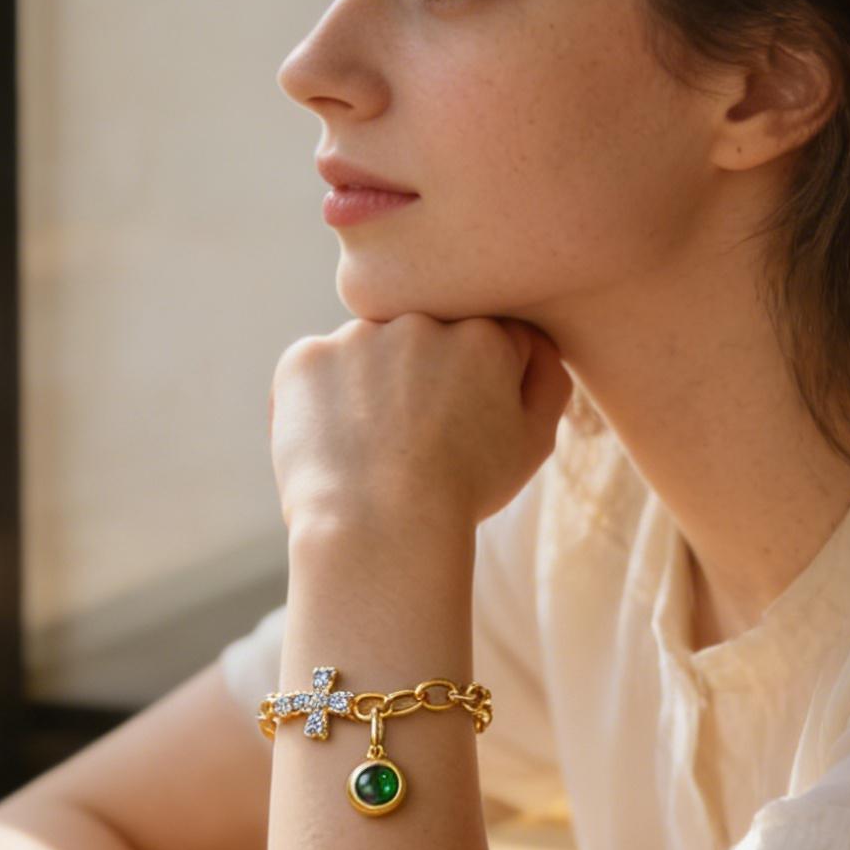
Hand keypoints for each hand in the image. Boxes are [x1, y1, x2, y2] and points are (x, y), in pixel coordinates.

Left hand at [267, 313, 573, 535]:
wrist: (378, 528)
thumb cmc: (461, 494)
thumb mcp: (532, 443)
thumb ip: (545, 381)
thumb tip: (534, 346)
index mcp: (484, 334)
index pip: (485, 344)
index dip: (475, 391)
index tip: (460, 430)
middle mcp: (420, 321)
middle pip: (424, 343)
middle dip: (422, 381)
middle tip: (415, 445)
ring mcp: (356, 336)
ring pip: (368, 354)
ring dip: (370, 387)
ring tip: (372, 452)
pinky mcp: (304, 360)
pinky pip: (317, 372)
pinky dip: (322, 403)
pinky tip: (336, 447)